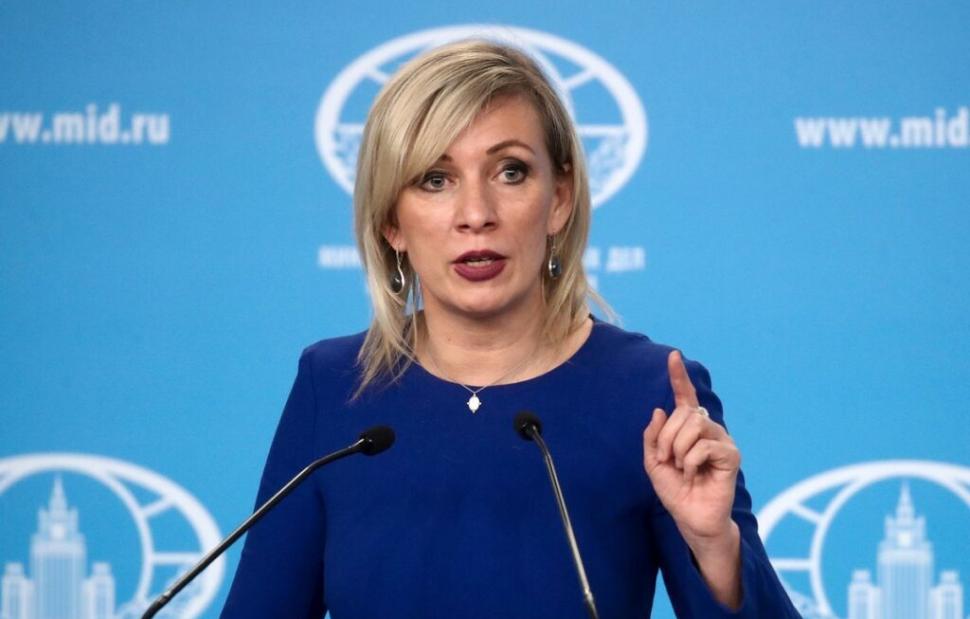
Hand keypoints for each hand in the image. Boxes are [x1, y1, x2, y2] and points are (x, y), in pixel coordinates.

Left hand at [643, 351, 740, 546]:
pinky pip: (705, 445)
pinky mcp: (731, 455)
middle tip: (667, 459)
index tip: (673, 356)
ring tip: (682, 468)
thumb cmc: (675, 490)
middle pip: (683, 414)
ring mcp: (721, 440)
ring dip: (679, 449)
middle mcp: (707, 429)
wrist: (690, 518)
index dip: (678, 377)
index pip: (685, 398)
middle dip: (667, 437)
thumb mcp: (653, 462)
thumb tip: (660, 409)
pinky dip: (691, 461)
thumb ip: (653, 436)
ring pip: (694, 426)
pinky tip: (694, 474)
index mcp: (688, 429)